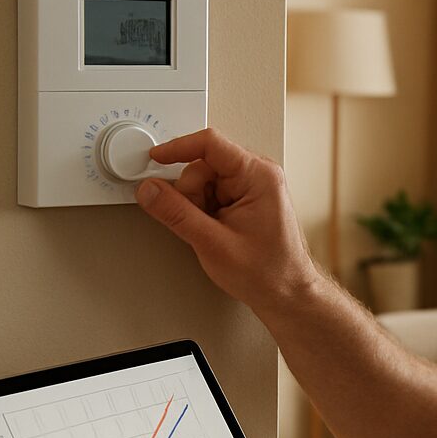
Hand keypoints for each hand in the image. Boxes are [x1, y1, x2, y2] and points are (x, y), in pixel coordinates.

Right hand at [134, 129, 317, 307]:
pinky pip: (212, 194)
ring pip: (204, 181)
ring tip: (213, 231)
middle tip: (199, 222)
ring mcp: (253, 186)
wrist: (287, 294)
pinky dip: (204, 211)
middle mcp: (259, 174)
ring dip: (197, 205)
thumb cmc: (267, 272)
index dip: (177, 149)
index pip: (210, 143)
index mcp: (259, 176)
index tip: (155, 158)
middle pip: (203, 165)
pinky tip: (215, 230)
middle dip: (190, 193)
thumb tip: (149, 190)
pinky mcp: (246, 199)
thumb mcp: (213, 243)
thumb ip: (177, 214)